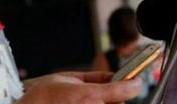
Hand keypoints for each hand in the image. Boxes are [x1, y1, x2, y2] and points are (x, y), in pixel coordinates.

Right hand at [18, 71, 141, 103]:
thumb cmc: (40, 97)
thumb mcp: (68, 78)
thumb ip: (96, 77)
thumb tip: (114, 75)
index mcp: (89, 96)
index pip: (127, 90)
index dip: (134, 84)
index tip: (135, 82)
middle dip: (115, 98)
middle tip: (101, 94)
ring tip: (83, 101)